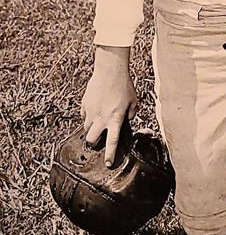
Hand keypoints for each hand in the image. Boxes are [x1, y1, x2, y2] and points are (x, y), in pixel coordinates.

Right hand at [80, 46, 137, 166]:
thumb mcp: (133, 102)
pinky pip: (84, 115)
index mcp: (116, 119)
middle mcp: (102, 118)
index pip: (112, 141)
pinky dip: (88, 116)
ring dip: (91, 129)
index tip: (108, 163)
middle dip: (94, 144)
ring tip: (98, 122)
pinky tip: (95, 110)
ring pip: (86, 128)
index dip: (110, 154)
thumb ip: (130, 114)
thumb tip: (127, 120)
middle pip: (92, 139)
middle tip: (97, 141)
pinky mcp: (84, 104)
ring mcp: (91, 111)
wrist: (110, 70)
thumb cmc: (124, 85)